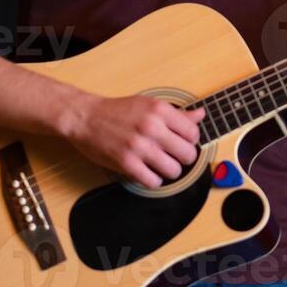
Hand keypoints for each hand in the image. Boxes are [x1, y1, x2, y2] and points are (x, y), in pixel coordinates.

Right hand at [64, 94, 205, 187]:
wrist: (85, 117)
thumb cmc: (118, 111)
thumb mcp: (149, 104)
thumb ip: (177, 113)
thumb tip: (200, 115)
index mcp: (160, 110)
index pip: (194, 133)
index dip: (190, 141)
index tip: (181, 142)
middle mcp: (152, 127)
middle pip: (188, 154)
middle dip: (183, 158)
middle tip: (173, 155)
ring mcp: (139, 146)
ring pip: (174, 170)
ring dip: (169, 170)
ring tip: (161, 165)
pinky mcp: (126, 163)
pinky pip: (153, 181)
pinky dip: (153, 180)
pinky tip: (147, 172)